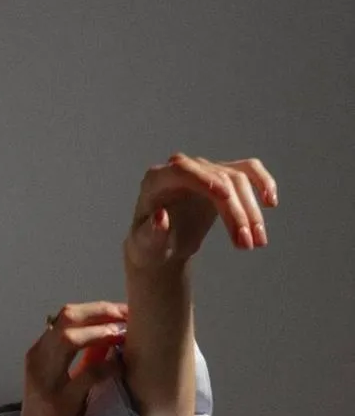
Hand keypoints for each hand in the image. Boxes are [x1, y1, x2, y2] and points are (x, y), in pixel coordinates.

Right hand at [11, 301, 128, 415]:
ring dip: (103, 332)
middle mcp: (37, 362)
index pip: (66, 316)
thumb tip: (109, 339)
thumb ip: (80, 361)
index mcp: (37, 355)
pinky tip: (123, 366)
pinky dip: (109, 366)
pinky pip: (88, 374)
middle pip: (68, 318)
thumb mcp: (61, 385)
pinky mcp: (58, 404)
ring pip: (71, 338)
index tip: (124, 312)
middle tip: (129, 317)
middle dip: (103, 312)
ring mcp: (45, 382)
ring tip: (126, 335)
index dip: (98, 309)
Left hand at [123, 152, 278, 269]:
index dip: (204, 180)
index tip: (226, 197)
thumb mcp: (144, 247)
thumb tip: (161, 218)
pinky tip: (270, 202)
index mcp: (156, 180)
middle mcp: (181, 169)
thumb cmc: (147, 246)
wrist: (161, 246)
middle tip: (246, 245)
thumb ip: (150, 234)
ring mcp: (204, 171)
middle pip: (217, 179)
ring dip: (251, 211)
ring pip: (237, 179)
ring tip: (257, 243)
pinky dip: (262, 182)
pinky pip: (248, 171)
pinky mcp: (222, 177)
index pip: (181, 170)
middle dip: (235, 212)